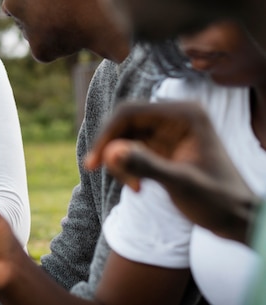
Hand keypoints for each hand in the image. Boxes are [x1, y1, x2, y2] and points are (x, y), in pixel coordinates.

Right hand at [86, 101, 259, 242]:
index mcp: (184, 114)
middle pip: (124, 122)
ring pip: (124, 136)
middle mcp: (174, 116)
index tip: (92, 163)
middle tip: (100, 173)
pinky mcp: (161, 144)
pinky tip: (138, 186)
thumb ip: (146, 165)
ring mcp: (167, 130)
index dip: (106, 136)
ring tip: (134, 187)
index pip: (129, 112)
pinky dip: (127, 167)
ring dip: (119, 161)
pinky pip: (131, 148)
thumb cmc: (218, 201)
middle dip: (111, 149)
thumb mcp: (181, 184)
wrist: (237, 217)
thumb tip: (110, 153)